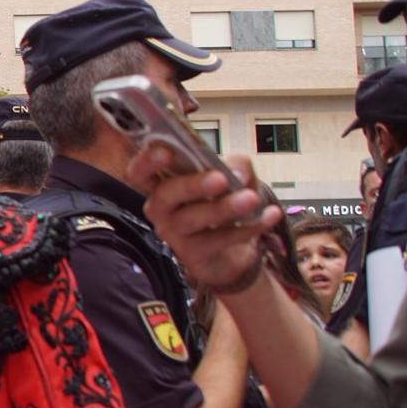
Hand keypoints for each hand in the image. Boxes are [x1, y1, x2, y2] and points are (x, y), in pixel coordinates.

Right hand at [128, 148, 282, 291]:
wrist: (232, 250)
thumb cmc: (222, 204)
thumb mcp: (233, 176)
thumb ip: (236, 165)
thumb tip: (238, 172)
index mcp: (162, 183)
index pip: (140, 171)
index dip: (147, 161)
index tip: (166, 151)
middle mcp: (161, 208)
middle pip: (165, 194)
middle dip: (192, 185)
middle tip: (221, 178)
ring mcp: (173, 234)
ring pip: (192, 219)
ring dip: (223, 208)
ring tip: (251, 199)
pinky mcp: (192, 256)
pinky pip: (218, 240)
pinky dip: (248, 227)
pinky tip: (269, 215)